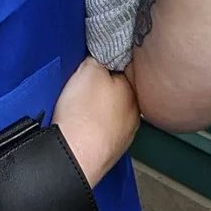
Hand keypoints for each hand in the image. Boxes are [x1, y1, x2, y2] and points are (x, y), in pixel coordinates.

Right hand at [52, 57, 139, 186]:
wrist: (75, 155)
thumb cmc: (83, 114)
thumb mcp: (89, 70)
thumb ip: (100, 58)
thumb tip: (105, 54)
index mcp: (133, 91)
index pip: (124, 70)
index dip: (106, 64)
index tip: (93, 63)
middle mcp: (134, 114)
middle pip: (118, 92)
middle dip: (104, 88)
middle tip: (84, 85)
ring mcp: (124, 135)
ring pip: (112, 113)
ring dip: (99, 109)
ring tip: (80, 108)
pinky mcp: (111, 150)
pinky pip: (103, 130)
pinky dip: (93, 127)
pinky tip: (81, 125)